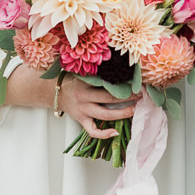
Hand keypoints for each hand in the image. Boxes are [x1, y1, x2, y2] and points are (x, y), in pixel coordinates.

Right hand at [0, 69, 138, 139]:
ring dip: (122, 113)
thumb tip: (117, 60)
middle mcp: (85, 98)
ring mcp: (83, 111)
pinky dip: (104, 134)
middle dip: (128, 98)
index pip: (108, 84)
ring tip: (134, 110)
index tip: (138, 83)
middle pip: (109, 99)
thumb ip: (96, 70)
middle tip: (141, 96)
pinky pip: (93, 131)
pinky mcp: (81, 120)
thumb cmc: (72, 80)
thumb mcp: (82, 71)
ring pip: (105, 115)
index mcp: (86, 83)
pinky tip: (115, 133)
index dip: (124, 84)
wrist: (53, 92)